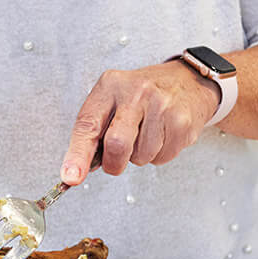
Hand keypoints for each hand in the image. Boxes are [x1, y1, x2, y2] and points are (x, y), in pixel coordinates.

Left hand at [60, 61, 219, 183]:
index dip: (78, 155)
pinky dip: (158, 154)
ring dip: (139, 156)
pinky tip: (161, 135)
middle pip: (117, 144)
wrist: (187, 81)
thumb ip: (95, 129)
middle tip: (115, 161)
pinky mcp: (181, 123)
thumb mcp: (113, 98)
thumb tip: (78, 167)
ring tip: (146, 134)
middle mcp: (136, 92)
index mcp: (111, 85)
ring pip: (141, 156)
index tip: (71, 177)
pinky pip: (161, 158)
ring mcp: (162, 107)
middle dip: (113, 163)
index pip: (88, 125)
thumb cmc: (142, 95)